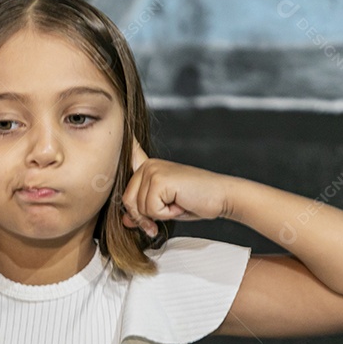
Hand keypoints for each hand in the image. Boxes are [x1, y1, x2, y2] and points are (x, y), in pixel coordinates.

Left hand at [120, 138, 234, 237]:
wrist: (222, 197)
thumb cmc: (195, 201)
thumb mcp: (163, 207)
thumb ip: (142, 211)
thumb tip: (124, 221)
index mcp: (148, 167)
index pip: (128, 155)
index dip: (122, 142)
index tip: (121, 122)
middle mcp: (148, 165)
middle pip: (127, 201)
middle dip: (145, 215)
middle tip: (170, 209)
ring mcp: (152, 170)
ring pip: (138, 208)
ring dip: (160, 214)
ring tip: (178, 202)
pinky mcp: (159, 179)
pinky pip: (150, 210)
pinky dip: (166, 214)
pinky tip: (180, 202)